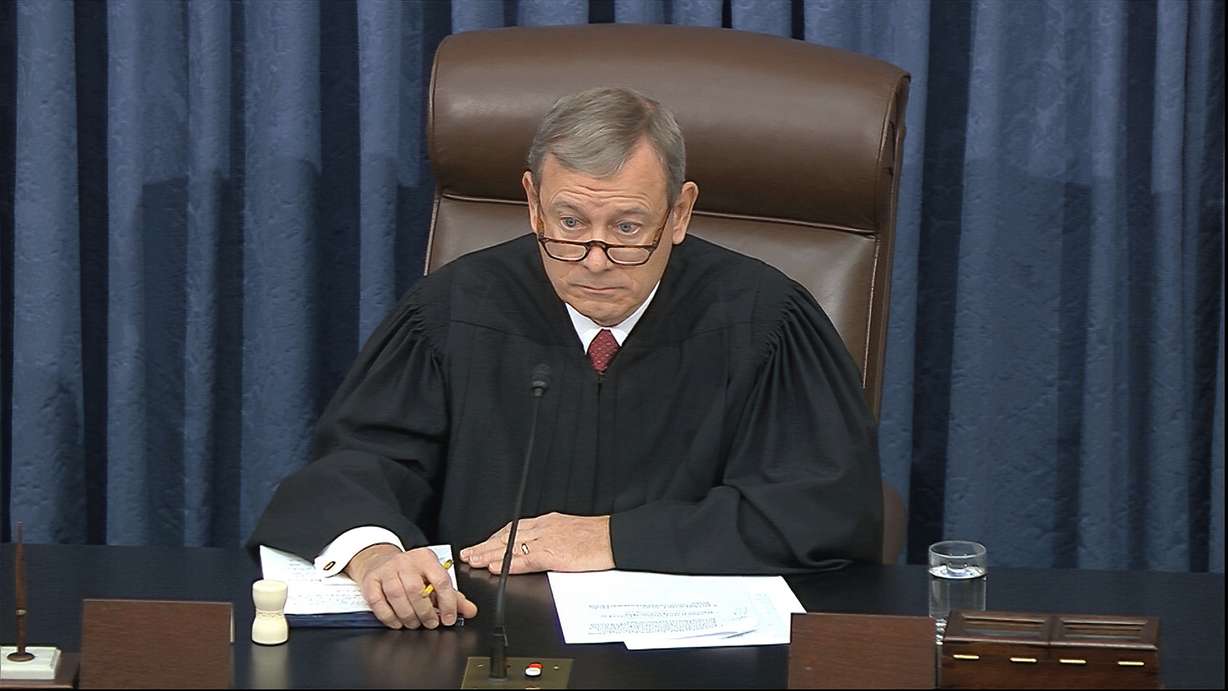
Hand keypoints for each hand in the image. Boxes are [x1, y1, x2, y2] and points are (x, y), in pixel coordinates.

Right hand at [345, 545, 477, 629]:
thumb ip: (453, 596)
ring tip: (414, 623)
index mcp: (426, 558)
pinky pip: (378, 601)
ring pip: (397, 595)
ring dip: (408, 615)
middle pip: (417, 590)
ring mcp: (386, 570)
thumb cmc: (411, 572)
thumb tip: (470, 611)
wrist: (380, 560)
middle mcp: (406, 562)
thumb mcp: (433, 578)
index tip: (449, 618)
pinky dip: (388, 616)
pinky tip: (397, 622)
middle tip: (431, 623)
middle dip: (426, 612)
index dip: (447, 603)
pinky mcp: (370, 580)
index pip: (441, 580)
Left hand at [458, 512, 613, 574]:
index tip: (482, 544)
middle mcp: (543, 528)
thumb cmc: (598, 538)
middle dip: (484, 546)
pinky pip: (525, 559)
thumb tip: (540, 550)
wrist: (615, 538)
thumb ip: (552, 539)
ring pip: (510, 547)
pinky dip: (508, 563)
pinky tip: (495, 567)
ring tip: (473, 560)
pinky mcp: (552, 554)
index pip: (514, 529)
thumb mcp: (571, 533)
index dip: (494, 538)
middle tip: (467, 553)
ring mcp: (546, 540)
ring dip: (488, 554)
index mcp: (548, 523)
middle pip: (506, 537)